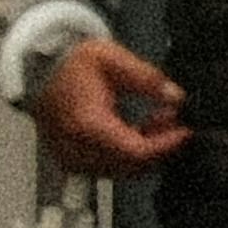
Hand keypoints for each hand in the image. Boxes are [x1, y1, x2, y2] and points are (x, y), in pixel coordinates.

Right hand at [25, 35, 181, 179]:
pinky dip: (132, 153)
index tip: (187, 130)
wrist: (39, 73)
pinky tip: (145, 127)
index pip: (134, 152)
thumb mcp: (112, 57)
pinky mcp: (74, 161)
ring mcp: (72, 159)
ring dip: (148, 150)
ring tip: (162, 119)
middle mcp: (76, 150)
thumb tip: (176, 97)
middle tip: (177, 120)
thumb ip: (146, 78)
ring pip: (122, 170)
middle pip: (131, 166)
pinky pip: (110, 167)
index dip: (166, 145)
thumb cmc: (74, 64)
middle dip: (160, 148)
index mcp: (86, 125)